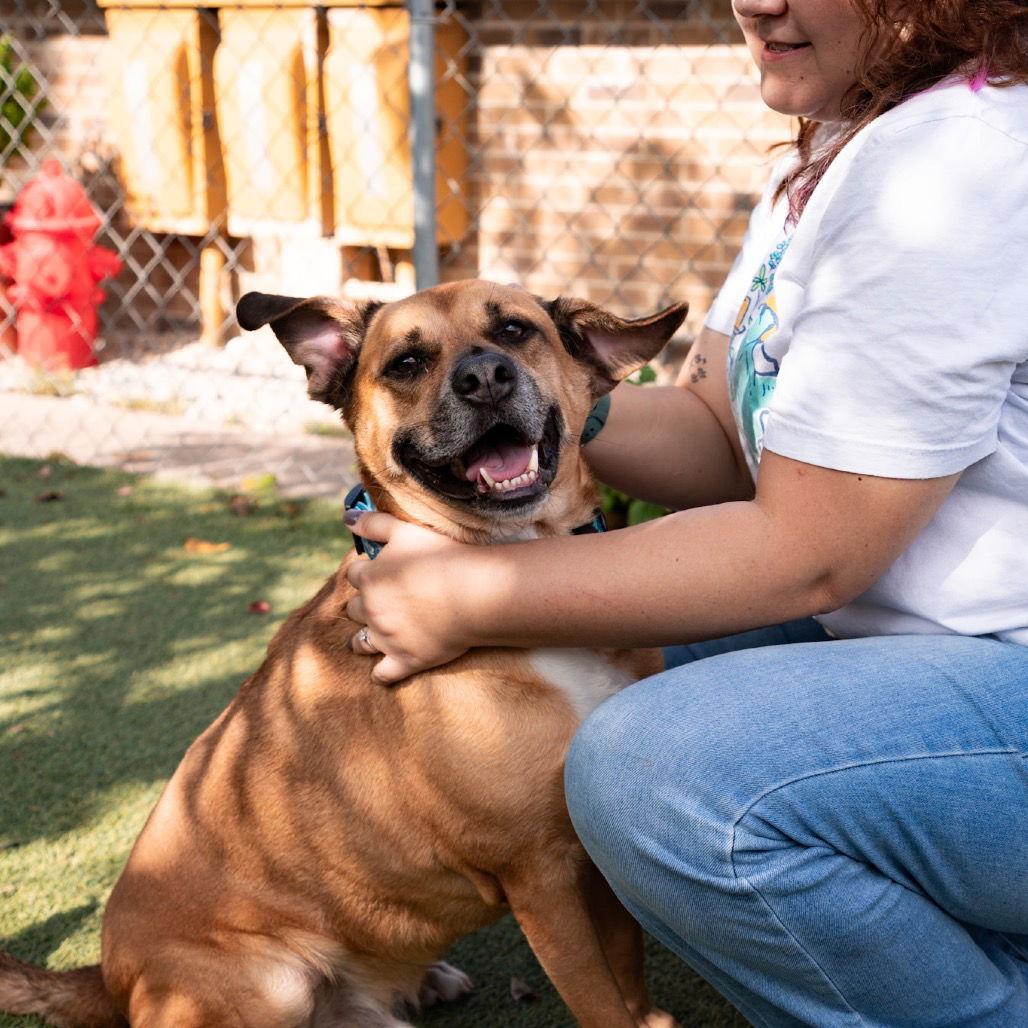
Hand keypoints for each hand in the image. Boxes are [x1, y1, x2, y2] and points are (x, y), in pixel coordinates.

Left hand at [344, 512, 474, 683]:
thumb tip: (346, 517)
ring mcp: (387, 638)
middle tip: (384, 602)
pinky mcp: (405, 660)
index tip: (381, 572)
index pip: (355, 574)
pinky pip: (382, 674)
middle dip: (365, 604)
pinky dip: (381, 672)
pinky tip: (384, 668)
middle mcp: (372, 610)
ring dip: (362, 639)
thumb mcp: (406, 530)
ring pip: (360, 643)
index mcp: (370, 578)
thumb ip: (373, 523)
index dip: (367, 571)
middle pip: (355, 608)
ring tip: (373, 635)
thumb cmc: (443, 556)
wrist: (474, 592)